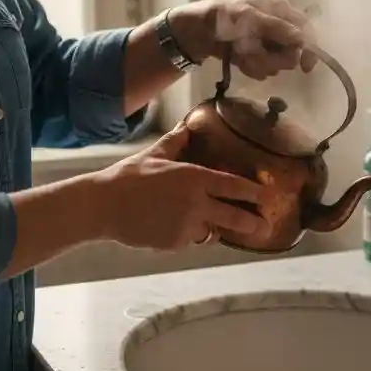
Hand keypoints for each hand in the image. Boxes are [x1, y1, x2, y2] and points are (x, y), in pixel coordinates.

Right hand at [91, 126, 269, 249]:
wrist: (104, 206)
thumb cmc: (129, 176)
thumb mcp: (155, 153)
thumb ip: (177, 142)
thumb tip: (188, 126)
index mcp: (195, 178)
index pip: (233, 186)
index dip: (252, 192)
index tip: (266, 196)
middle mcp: (196, 203)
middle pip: (234, 217)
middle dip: (252, 223)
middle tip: (264, 226)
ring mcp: (186, 226)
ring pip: (210, 231)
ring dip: (211, 228)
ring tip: (209, 224)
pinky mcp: (174, 243)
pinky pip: (189, 240)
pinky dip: (187, 235)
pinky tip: (172, 226)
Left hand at [170, 0, 316, 80]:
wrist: (196, 31)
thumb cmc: (223, 18)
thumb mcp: (249, 18)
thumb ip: (276, 28)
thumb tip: (302, 39)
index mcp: (281, 10)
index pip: (306, 31)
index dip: (309, 50)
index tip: (305, 69)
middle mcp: (278, 26)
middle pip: (292, 52)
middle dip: (273, 58)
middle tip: (254, 54)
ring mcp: (267, 42)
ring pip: (276, 63)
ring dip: (259, 62)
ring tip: (241, 53)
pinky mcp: (257, 55)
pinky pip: (263, 69)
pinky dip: (250, 67)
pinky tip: (238, 59)